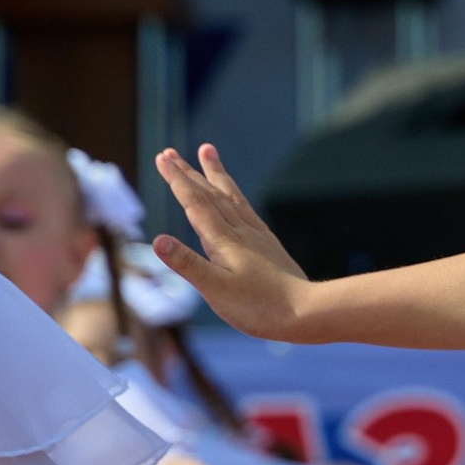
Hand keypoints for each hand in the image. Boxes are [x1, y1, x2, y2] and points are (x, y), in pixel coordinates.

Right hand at [151, 145, 316, 341]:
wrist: (307, 313)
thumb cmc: (259, 307)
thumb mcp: (215, 290)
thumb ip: (187, 264)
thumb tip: (157, 240)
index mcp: (223, 241)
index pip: (195, 202)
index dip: (177, 179)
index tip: (162, 157)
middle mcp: (240, 231)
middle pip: (210, 194)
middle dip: (188, 172)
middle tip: (170, 151)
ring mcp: (256, 236)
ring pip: (231, 196)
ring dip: (215, 173)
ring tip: (207, 151)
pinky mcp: (267, 245)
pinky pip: (246, 210)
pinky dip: (235, 195)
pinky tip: (235, 197)